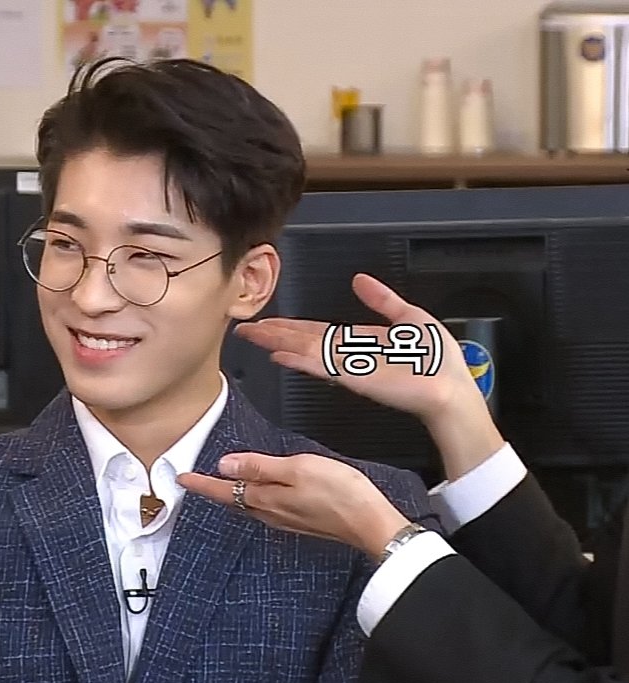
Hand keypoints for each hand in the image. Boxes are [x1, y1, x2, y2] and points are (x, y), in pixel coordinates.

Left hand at [178, 452, 409, 560]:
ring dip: (232, 492)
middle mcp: (271, 512)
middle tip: (195, 480)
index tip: (181, 479)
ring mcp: (286, 518)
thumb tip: (225, 464)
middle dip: (212, 489)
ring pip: (248, 503)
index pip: (222, 490)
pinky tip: (260, 490)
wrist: (371, 523)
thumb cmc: (341, 494)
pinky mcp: (300, 519)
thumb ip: (260, 466)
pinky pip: (267, 506)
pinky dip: (254, 495)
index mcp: (266, 498)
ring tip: (221, 482)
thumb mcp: (297, 468)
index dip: (200, 483)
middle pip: (232, 499)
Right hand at [237, 273, 479, 420]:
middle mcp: (349, 355)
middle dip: (274, 333)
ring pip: (305, 350)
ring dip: (277, 342)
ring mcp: (348, 366)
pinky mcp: (354, 377)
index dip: (291, 326)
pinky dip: (299, 360)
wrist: (451, 388)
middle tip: (246, 329)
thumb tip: (361, 281)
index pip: (317, 331)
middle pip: (303, 340)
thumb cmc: (439, 362)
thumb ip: (382, 300)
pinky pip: (321, 365)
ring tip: (253, 336)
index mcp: (360, 342)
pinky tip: (279, 355)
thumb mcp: (410, 317)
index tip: (269, 322)